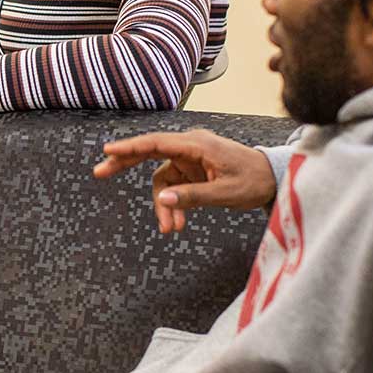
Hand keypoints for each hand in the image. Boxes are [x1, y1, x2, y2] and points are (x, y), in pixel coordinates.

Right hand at [94, 129, 275, 232]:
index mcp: (197, 145)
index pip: (157, 143)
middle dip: (125, 163)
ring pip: (162, 180)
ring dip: (162, 205)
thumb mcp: (225, 193)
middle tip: (99, 172)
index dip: (130, 147)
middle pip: (149, 152)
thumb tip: (163, 200)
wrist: (273, 179)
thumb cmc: (254, 181)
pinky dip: (172, 205)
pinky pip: (173, 187)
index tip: (108, 150)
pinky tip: (177, 223)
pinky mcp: (192, 170)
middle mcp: (189, 147)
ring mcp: (190, 159)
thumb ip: (193, 196)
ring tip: (170, 229)